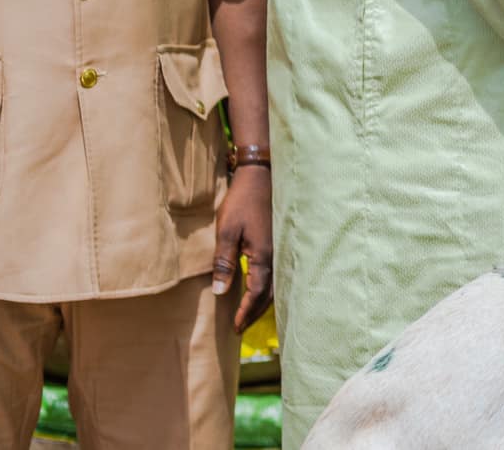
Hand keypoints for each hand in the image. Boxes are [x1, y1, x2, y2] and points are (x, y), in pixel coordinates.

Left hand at [212, 166, 273, 332]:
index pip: (256, 294)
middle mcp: (277, 256)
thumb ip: (224, 262)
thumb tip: (221, 292)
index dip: (245, 312)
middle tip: (242, 326)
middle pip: (270, 294)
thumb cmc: (242, 202)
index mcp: (264, 257)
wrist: (261, 176)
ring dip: (263, 301)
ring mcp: (282, 248)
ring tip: (250, 312)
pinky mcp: (280, 241)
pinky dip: (269, 287)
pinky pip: (278, 272)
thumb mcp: (226, 231)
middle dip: (255, 312)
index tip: (235, 328)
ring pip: (277, 284)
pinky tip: (260, 287)